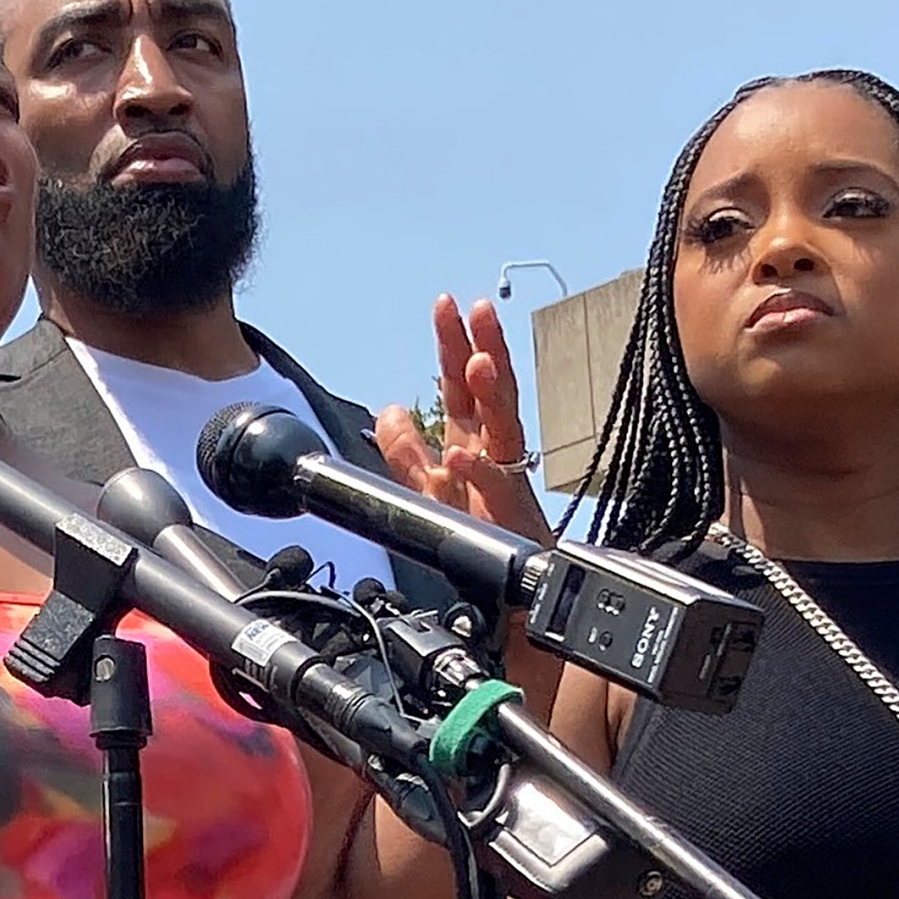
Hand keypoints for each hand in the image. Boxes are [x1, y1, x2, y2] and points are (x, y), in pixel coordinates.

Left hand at [374, 294, 553, 546]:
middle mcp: (492, 452)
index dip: (453, 344)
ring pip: (503, 426)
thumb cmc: (478, 537)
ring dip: (490, 394)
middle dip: (483, 347)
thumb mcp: (426, 490)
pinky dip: (476, 473)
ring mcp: (506, 478)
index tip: (446, 306)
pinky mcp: (511, 513)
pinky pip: (495, 488)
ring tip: (477, 361)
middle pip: (489, 390)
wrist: (509, 592)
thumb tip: (387, 410)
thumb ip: (405, 451)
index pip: (460, 384)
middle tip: (475, 311)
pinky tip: (459, 457)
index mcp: (470, 441)